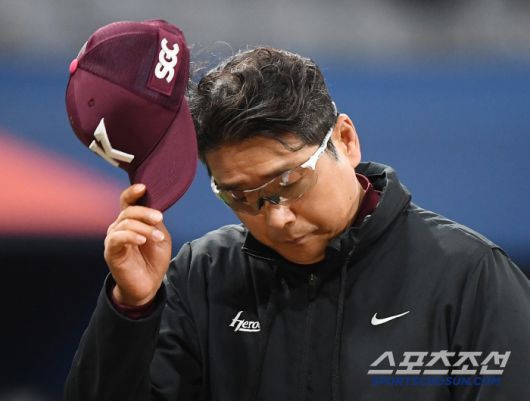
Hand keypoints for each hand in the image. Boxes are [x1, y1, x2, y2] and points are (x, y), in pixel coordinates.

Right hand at [104, 184, 171, 305]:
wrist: (149, 284)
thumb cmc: (154, 260)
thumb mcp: (160, 238)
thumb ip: (156, 223)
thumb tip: (154, 209)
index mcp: (132, 221)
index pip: (127, 202)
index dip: (132, 193)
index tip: (143, 187)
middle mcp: (120, 226)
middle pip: (128, 211)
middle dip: (145, 212)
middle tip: (158, 219)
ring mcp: (114, 238)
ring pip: (125, 223)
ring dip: (144, 228)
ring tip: (157, 238)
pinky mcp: (111, 251)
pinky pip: (117, 237)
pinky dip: (131, 236)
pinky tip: (142, 240)